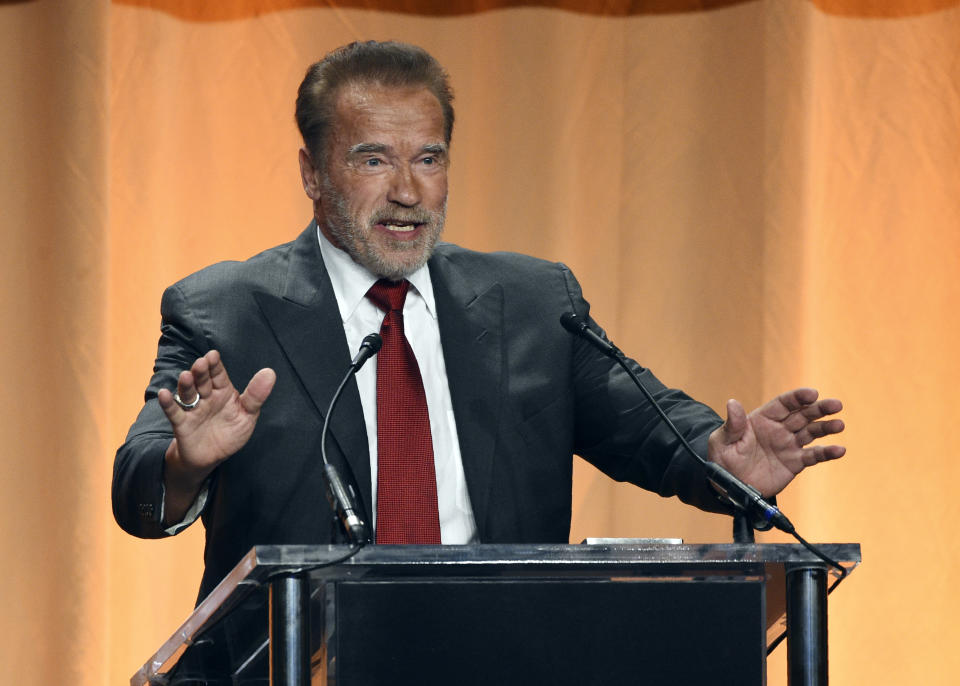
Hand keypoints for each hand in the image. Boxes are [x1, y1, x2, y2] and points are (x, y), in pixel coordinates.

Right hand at [157, 350, 275, 522]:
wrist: (213, 457)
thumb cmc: (231, 432)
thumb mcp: (247, 415)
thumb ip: (256, 396)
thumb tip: (270, 372)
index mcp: (223, 392)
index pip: (219, 375)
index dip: (215, 366)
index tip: (213, 355)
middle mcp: (206, 397)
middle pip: (202, 382)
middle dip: (201, 372)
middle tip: (201, 363)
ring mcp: (193, 410)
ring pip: (188, 394)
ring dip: (186, 385)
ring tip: (186, 376)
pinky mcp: (182, 424)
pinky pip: (174, 412)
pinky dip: (168, 404)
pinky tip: (164, 394)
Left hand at [707, 388, 844, 497]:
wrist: (730, 486)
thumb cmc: (723, 459)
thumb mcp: (723, 440)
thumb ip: (733, 424)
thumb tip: (732, 402)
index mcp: (762, 419)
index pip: (783, 404)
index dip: (798, 397)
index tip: (812, 394)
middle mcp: (778, 429)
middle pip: (802, 415)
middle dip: (819, 409)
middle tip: (836, 405)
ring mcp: (788, 445)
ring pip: (812, 432)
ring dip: (826, 427)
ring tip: (839, 425)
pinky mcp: (794, 462)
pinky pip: (813, 456)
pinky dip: (827, 453)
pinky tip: (839, 450)